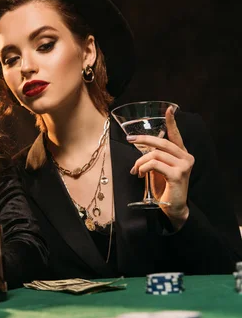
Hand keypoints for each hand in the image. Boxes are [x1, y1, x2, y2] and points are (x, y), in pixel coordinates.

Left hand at [128, 107, 194, 229]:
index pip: (177, 135)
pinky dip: (143, 167)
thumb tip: (143, 146)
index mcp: (182, 154)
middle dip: (143, 139)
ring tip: (136, 170)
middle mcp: (186, 158)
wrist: (173, 207)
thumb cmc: (164, 188)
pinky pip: (154, 164)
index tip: (170, 109)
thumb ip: (155, 157)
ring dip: (140, 161)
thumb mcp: (159, 169)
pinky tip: (140, 174)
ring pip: (155, 154)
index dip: (172, 122)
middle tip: (130, 139)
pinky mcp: (177, 175)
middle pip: (162, 142)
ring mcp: (184, 166)